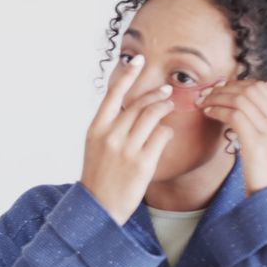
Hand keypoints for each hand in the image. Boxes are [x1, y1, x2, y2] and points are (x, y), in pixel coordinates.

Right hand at [81, 55, 174, 224]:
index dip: (126, 75)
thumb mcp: (96, 147)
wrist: (98, 207)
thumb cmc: (99, 176)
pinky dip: (166, 132)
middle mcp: (111, 135)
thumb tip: (130, 107)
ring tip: (170, 106)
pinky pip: (162, 136)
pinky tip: (166, 134)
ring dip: (165, 108)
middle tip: (167, 90)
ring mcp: (127, 149)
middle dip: (156, 94)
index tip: (137, 59)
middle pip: (138, 104)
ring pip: (153, 116)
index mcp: (96, 129)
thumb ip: (110, 127)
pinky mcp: (143, 162)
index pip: (112, 94)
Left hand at [196, 79, 266, 195]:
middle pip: (250, 90)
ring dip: (217, 98)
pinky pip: (234, 115)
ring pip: (240, 100)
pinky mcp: (258, 142)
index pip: (262, 87)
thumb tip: (265, 85)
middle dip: (224, 89)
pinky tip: (208, 114)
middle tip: (206, 94)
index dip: (236, 84)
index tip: (218, 89)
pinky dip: (217, 110)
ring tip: (203, 103)